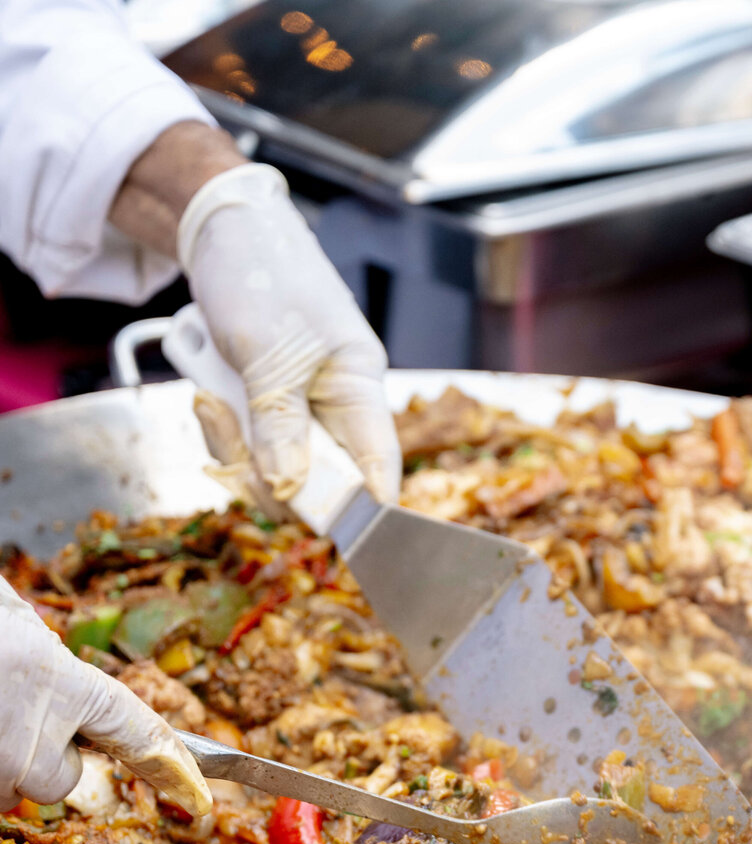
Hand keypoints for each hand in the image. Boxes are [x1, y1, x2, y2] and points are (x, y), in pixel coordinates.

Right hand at [0, 582, 211, 818]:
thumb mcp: (12, 620)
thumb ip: (48, 663)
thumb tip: (67, 680)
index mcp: (58, 680)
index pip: (135, 730)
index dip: (168, 764)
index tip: (198, 794)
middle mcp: (31, 731)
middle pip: (57, 780)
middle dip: (37, 755)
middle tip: (2, 708)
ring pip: (11, 789)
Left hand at [178, 163, 398, 506]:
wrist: (218, 226)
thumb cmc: (261, 272)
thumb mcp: (269, 355)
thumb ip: (281, 426)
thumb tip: (290, 488)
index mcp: (359, 386)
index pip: (378, 466)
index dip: (365, 507)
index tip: (343, 539)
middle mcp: (334, 403)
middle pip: (317, 479)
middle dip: (268, 472)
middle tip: (229, 440)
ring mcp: (297, 405)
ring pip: (273, 465)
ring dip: (233, 445)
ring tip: (208, 396)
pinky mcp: (263, 403)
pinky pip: (246, 443)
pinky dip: (220, 428)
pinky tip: (204, 391)